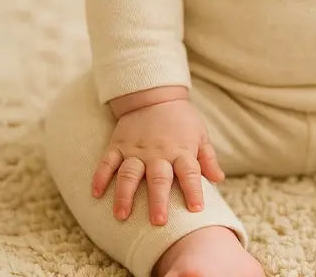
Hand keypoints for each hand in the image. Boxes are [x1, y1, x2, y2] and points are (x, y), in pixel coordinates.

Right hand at [91, 97, 223, 224]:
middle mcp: (158, 152)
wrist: (155, 94)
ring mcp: (136, 149)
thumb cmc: (181, 119)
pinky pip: (107, 161)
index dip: (194, 190)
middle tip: (158, 221)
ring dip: (125, 194)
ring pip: (129, 173)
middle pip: (158, 178)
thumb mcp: (200, 134)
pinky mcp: (118, 145)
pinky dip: (101, 177)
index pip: (190, 172)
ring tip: (122, 215)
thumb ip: (208, 158)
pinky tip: (96, 194)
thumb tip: (218, 179)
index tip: (197, 209)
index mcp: (180, 150)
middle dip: (158, 200)